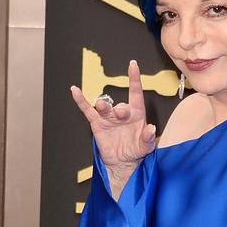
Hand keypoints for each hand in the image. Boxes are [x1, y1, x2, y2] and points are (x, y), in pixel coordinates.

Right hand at [70, 59, 155, 176]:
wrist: (122, 162)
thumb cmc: (136, 150)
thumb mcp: (146, 146)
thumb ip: (148, 138)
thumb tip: (151, 128)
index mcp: (136, 114)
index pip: (136, 93)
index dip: (134, 79)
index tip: (132, 65)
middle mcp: (122, 113)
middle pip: (120, 105)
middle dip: (120, 109)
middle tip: (121, 114)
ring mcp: (109, 117)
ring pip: (104, 107)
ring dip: (103, 106)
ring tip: (102, 107)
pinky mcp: (97, 123)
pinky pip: (87, 110)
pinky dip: (81, 100)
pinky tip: (75, 90)